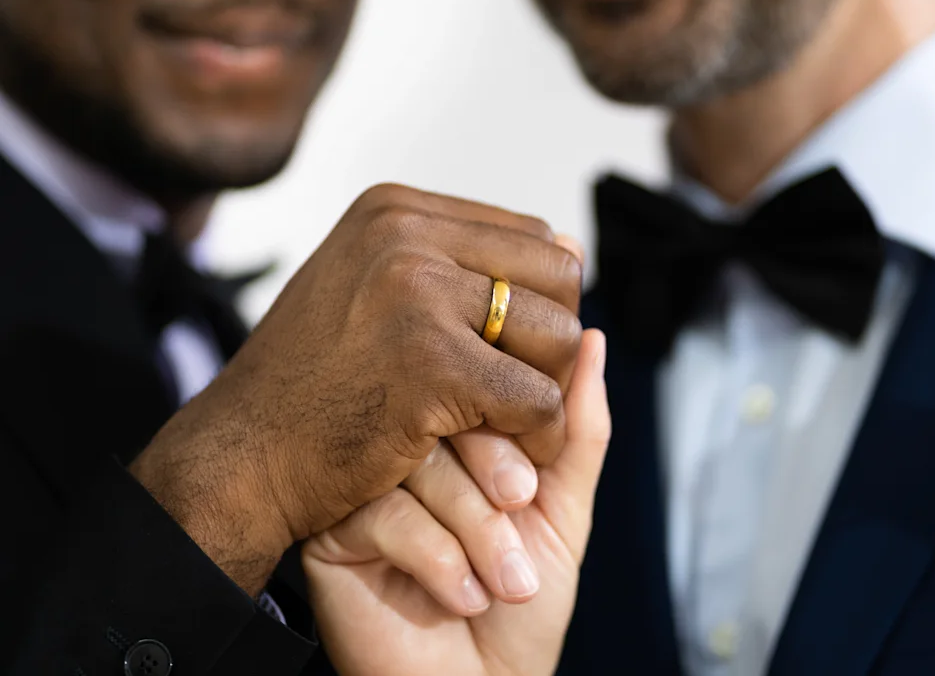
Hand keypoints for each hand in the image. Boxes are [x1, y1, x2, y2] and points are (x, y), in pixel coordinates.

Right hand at [130, 185, 583, 592]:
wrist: (241, 457)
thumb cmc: (313, 382)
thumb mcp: (374, 290)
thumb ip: (459, 263)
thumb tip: (573, 242)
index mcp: (396, 209)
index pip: (533, 237)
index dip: (539, 301)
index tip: (511, 350)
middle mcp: (406, 235)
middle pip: (559, 275)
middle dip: (553, 339)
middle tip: (522, 388)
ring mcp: (415, 295)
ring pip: (559, 335)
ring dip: (551, 389)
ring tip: (515, 422)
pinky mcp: (431, 365)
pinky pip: (540, 399)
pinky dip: (541, 436)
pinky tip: (516, 453)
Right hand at [303, 329, 610, 675]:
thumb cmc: (524, 604)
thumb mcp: (565, 506)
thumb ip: (577, 427)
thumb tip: (593, 340)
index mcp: (462, 433)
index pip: (484, 383)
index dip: (520, 423)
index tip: (539, 483)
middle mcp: (411, 449)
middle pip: (445, 413)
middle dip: (497, 472)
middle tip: (524, 517)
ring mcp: (368, 485)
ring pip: (416, 461)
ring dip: (475, 528)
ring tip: (506, 580)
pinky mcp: (332, 530)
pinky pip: (380, 511)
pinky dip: (435, 556)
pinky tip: (459, 594)